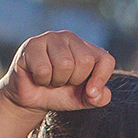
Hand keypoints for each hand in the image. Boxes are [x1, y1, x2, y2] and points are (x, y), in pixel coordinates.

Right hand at [0, 30, 115, 112]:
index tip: (89, 92)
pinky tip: (37, 76)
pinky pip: (44, 69)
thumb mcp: (84, 99)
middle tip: (62, 81)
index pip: (106, 60)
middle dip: (73, 80)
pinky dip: (41, 80)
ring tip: (50, 78)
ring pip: (64, 64)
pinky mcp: (32, 45)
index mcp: (87, 48)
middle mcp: (70, 38)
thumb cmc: (60, 94)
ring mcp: (50, 38)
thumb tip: (95, 93)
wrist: (31, 99)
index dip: (100, 80)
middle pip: (85, 61)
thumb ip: (99, 98)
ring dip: (56, 81)